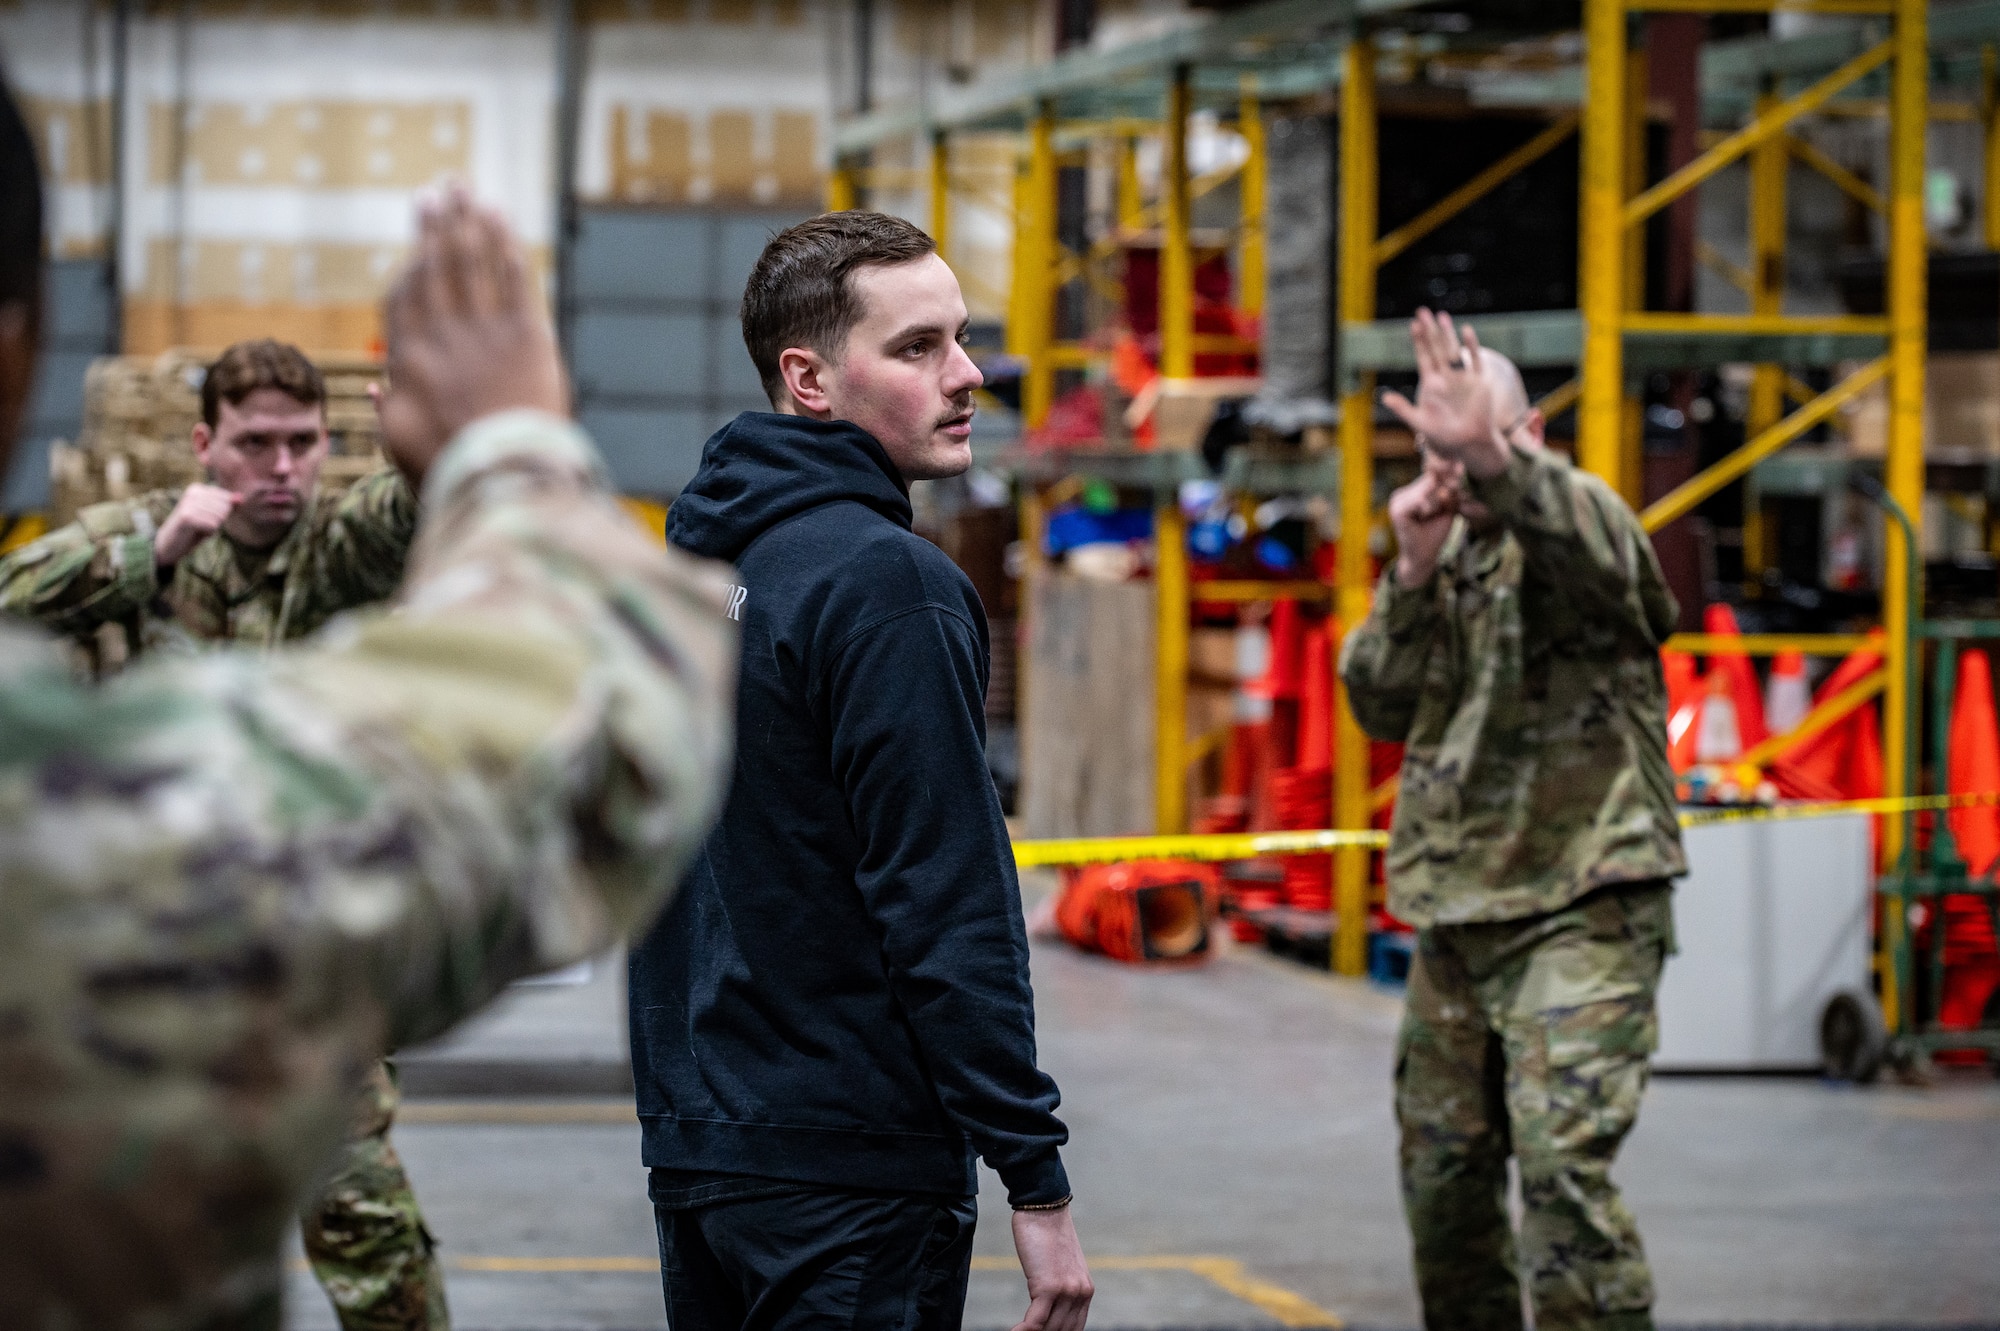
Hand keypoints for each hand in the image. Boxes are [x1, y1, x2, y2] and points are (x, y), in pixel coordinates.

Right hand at [155, 483, 237, 566]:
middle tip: (201, 524)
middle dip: (218, 521)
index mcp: (198, 488)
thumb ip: (227, 505)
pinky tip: (195, 532)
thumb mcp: (212, 514)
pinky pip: (213, 526)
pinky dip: (208, 533)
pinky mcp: (187, 517)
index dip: (221, 513)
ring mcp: (189, 503)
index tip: (205, 517)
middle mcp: (192, 492)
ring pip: (220, 517)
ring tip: (198, 528)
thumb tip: (241, 497)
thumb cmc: (193, 529)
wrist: (169, 543)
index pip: (227, 499)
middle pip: (225, 508)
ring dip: (212, 527)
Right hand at [376, 187, 567, 486]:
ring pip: (472, 263)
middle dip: (437, 226)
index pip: (405, 299)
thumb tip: (377, 386)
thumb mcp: (400, 445)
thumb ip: (389, 409)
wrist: (500, 481)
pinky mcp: (526, 338)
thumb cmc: (447, 471)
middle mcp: (442, 338)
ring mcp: (484, 334)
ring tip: (464, 191)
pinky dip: (505, 245)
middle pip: (437, 268)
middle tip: (438, 191)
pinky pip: (513, 279)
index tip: (419, 244)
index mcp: (407, 362)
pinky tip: (501, 219)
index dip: (412, 265)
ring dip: (468, 222)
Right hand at [1011, 1206, 1092, 1330]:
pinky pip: (1035, 1322)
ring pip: (1048, 1330)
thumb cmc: (1045, 1235)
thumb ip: (1059, 1288)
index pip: (1074, 1328)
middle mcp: (1080, 1294)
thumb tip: (1045, 1309)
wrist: (1043, 1208)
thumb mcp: (1059, 1266)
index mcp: (1085, 1290)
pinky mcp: (1048, 1287)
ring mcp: (1066, 1292)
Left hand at [1380, 309, 1509, 478]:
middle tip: (1423, 311)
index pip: (1423, 357)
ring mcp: (1462, 378)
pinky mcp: (1479, 381)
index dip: (1418, 341)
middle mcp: (1446, 377)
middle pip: (1436, 349)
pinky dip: (1471, 346)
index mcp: (1431, 384)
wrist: (1470, 443)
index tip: (1413, 324)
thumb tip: (1383, 397)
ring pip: (1454, 350)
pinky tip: (1466, 331)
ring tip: (1442, 316)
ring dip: (1448, 334)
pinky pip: (1475, 360)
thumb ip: (1403, 409)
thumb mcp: (1420, 423)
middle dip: (1430, 331)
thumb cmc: (1444, 437)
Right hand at [1388, 454, 1460, 587]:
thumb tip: (1459, 467)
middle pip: (1430, 479)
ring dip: (1438, 500)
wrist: (1422, 558)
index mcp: (1410, 492)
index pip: (1431, 475)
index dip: (1447, 478)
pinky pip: (1422, 499)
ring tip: (1433, 514)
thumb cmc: (1434, 535)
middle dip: (1445, 490)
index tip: (1458, 479)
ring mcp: (1397, 501)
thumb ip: (1449, 492)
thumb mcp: (1446, 509)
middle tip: (1447, 505)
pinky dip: (1430, 507)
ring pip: (1427, 488)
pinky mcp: (1398, 510)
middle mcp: (1400, 494)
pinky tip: (1427, 516)